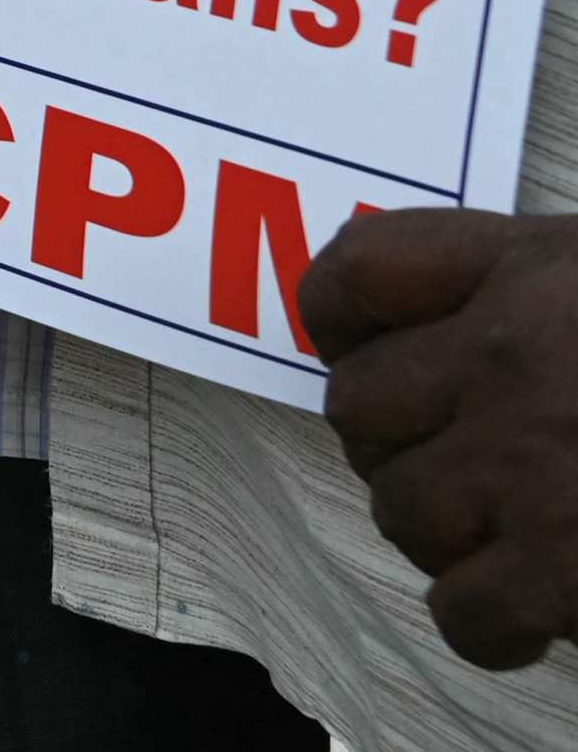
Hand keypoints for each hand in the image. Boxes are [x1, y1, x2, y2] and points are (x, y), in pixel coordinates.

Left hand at [304, 207, 577, 667]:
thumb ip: (540, 288)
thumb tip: (452, 334)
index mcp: (534, 273)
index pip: (359, 275)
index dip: (340, 319)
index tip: (363, 347)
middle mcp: (509, 360)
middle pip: (358, 405)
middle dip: (395, 438)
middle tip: (459, 458)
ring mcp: (530, 470)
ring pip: (401, 509)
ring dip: (442, 529)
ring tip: (507, 530)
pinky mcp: (564, 572)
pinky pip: (463, 612)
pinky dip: (489, 621)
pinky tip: (536, 607)